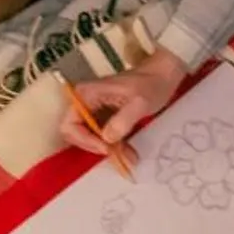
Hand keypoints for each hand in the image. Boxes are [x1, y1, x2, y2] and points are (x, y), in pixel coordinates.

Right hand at [62, 48, 188, 161]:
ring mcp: (93, 110)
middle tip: (119, 155)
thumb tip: (107, 137)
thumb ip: (123, 119)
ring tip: (129, 156)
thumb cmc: (151, 84)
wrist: (163, 76)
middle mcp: (85, 102)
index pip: (69, 125)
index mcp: (87, 94)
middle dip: (97, 147)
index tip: (106, 148)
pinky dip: (113, 147)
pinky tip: (129, 151)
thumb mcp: (140, 102)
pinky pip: (101, 137)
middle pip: (76, 134)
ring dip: (107, 150)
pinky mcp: (103, 118)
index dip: (85, 140)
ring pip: (90, 138)